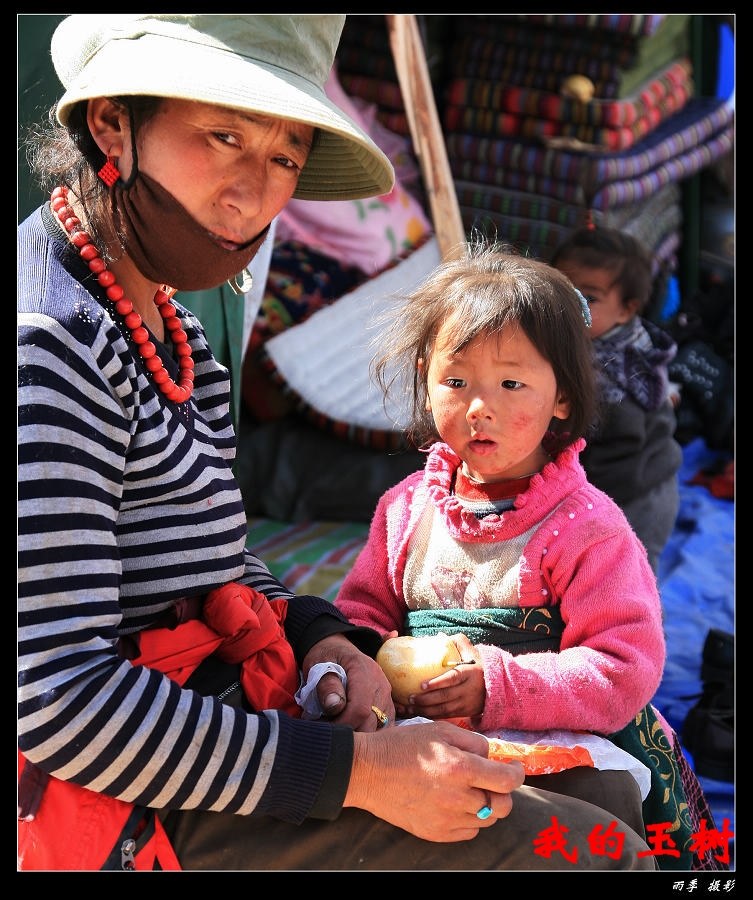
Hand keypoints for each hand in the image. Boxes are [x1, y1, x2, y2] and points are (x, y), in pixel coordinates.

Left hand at [303, 633, 394, 730]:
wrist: (338, 649)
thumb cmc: (326, 658)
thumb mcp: (319, 664)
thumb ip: (327, 684)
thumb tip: (335, 706)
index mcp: (363, 671)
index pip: (360, 709)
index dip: (342, 724)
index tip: (325, 728)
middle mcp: (380, 683)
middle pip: (371, 723)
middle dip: (349, 733)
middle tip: (328, 731)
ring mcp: (387, 695)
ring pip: (380, 729)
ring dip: (359, 735)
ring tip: (339, 728)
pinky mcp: (388, 704)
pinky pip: (384, 726)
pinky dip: (370, 734)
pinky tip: (353, 730)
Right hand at [345, 720, 523, 841]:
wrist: (367, 771)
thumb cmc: (402, 745)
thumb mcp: (439, 729)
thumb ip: (472, 741)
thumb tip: (491, 755)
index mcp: (460, 768)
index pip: (507, 781)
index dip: (516, 774)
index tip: (513, 769)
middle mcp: (457, 797)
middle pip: (503, 806)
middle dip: (503, 792)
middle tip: (491, 780)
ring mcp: (446, 819)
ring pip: (486, 820)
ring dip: (485, 805)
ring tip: (469, 790)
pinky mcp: (434, 833)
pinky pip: (467, 832)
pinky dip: (468, 819)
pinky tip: (454, 803)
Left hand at [398, 633, 484, 719]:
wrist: (496, 686)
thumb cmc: (478, 666)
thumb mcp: (472, 652)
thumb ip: (458, 642)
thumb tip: (440, 635)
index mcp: (469, 673)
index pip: (452, 678)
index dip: (437, 683)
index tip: (422, 685)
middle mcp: (469, 689)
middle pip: (445, 697)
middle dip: (426, 699)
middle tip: (410, 698)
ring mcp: (467, 703)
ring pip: (444, 710)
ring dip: (426, 710)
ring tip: (410, 707)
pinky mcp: (465, 712)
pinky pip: (446, 716)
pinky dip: (432, 716)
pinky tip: (420, 713)